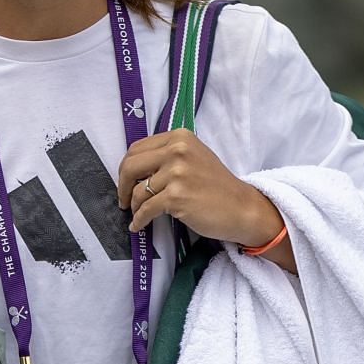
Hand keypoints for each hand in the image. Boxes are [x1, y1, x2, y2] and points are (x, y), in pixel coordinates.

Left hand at [117, 130, 282, 248]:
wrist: (242, 208)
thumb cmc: (217, 187)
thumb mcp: (194, 158)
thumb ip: (168, 155)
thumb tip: (134, 168)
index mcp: (180, 137)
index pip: (137, 148)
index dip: (126, 167)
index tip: (126, 182)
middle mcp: (178, 150)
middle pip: (130, 166)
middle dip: (122, 186)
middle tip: (124, 200)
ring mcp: (177, 172)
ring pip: (137, 191)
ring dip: (135, 207)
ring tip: (138, 214)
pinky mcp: (176, 196)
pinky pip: (146, 209)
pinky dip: (139, 220)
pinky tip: (138, 226)